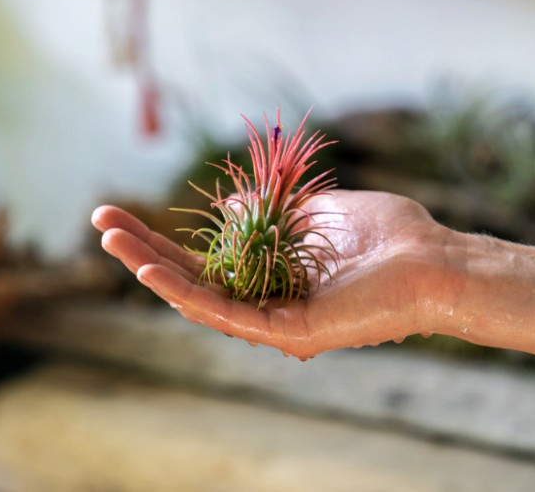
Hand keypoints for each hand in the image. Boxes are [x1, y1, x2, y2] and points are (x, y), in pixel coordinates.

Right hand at [92, 190, 466, 359]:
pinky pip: (228, 314)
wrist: (434, 260)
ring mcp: (276, 322)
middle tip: (100, 222)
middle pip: (192, 279)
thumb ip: (271, 209)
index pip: (204, 259)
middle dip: (143, 251)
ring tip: (111, 240)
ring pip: (199, 299)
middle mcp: (267, 304)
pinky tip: (152, 271)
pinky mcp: (290, 332)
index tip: (125, 212)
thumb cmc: (388, 236)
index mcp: (272, 277)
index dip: (163, 238)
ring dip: (151, 269)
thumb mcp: (317, 210)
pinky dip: (187, 294)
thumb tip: (232, 204)